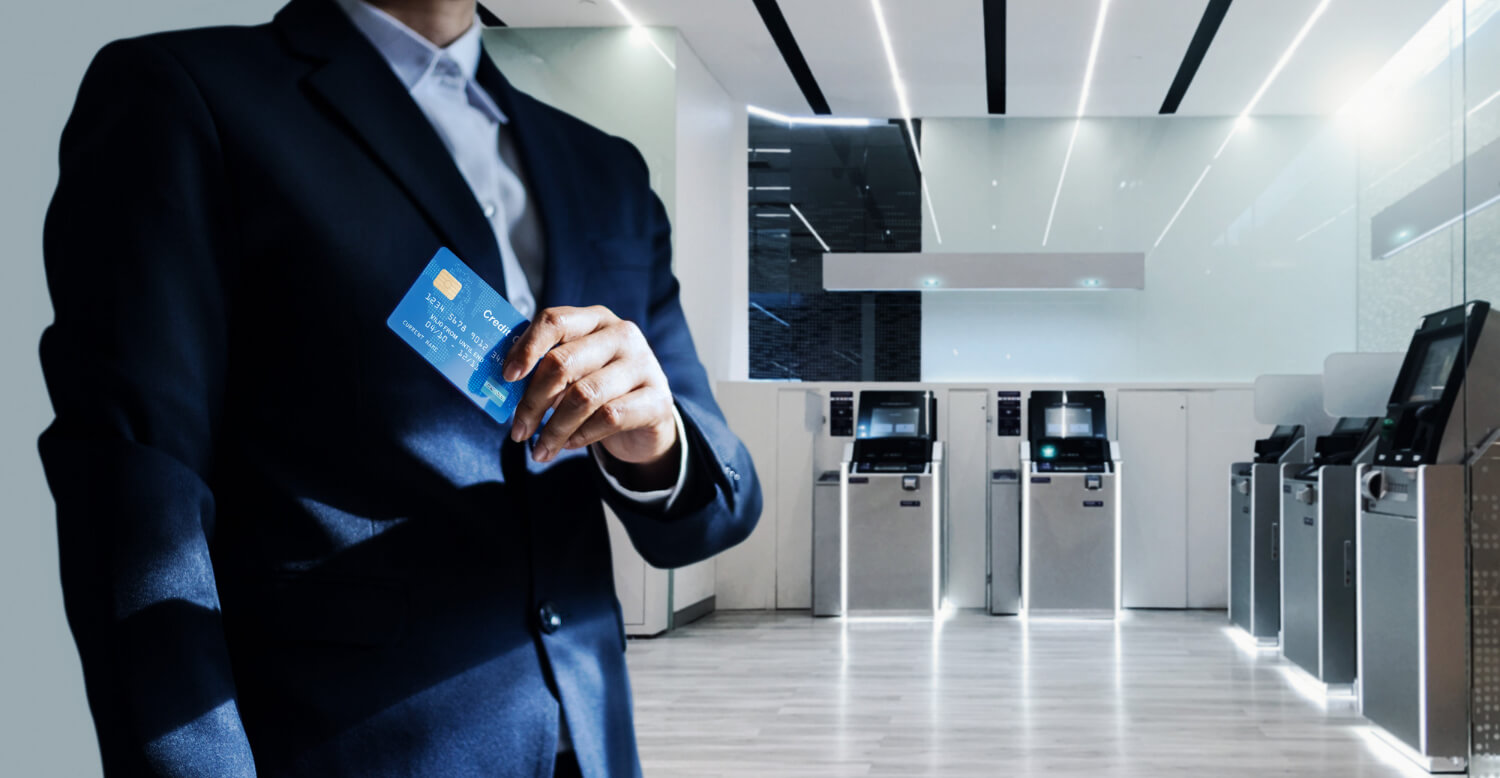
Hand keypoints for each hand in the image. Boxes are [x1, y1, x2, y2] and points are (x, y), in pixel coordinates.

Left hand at [504, 306, 678, 480]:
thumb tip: (504, 388)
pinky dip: (581, 435)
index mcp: (595, 319)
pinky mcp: (657, 398)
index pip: (554, 321)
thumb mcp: (574, 371)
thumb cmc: (600, 390)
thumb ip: (544, 369)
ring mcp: (643, 365)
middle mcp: (622, 335)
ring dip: (554, 429)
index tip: (507, 377)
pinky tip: (569, 444)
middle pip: (563, 363)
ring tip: (540, 451)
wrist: (649, 418)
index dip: (526, 348)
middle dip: (533, 402)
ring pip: (584, 396)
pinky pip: (609, 417)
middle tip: (518, 431)